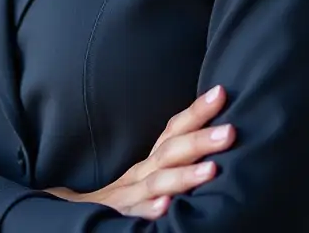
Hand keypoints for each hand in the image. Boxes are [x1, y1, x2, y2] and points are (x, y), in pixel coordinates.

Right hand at [48, 86, 233, 218]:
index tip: (221, 92)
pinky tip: (166, 207)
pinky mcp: (118, 217)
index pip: (174, 130)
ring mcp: (129, 195)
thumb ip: (173, 162)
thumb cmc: (125, 196)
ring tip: (211, 170)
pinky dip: (149, 210)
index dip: (196, 111)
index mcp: (151, 162)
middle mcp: (141, 173)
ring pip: (157, 182)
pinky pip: (134, 215)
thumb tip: (211, 144)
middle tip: (230, 131)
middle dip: (199, 140)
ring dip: (183, 175)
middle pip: (170, 152)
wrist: (78, 213)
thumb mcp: (149, 175)